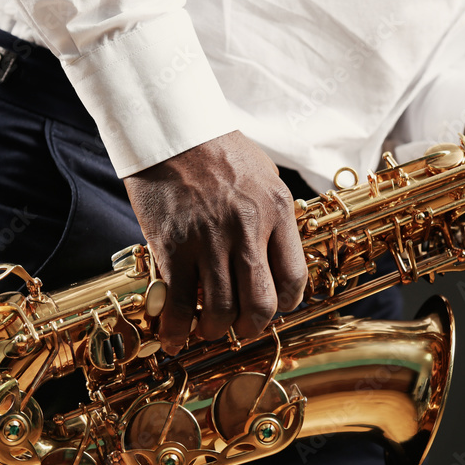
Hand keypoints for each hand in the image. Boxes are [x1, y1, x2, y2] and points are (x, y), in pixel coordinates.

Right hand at [123, 131, 307, 353]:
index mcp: (277, 212)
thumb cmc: (219, 150)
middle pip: (261, 304)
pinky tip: (173, 337)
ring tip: (208, 328)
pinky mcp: (172, 245)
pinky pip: (178, 302)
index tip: (271, 307)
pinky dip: (176, 328)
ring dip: (215, 329)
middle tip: (240, 325)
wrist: (171, 128)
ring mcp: (209, 240)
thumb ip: (274, 218)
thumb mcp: (265, 177)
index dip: (284, 304)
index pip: (294, 279)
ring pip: (220, 309)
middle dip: (251, 326)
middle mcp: (248, 229)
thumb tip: (276, 257)